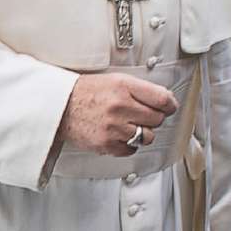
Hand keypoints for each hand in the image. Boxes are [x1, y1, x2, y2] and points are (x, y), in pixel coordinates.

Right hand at [60, 71, 178, 155]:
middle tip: (142, 115)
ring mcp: (113, 127)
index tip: (169, 107)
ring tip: (130, 125)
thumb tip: (165, 100)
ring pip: (147, 136)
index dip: (170, 104)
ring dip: (142, 132)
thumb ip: (139, 89)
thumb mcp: (114, 80)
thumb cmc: (86, 92)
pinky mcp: (107, 144)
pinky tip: (120, 135)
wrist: (60, 106)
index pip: (162, 99)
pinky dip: (129, 145)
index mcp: (123, 87)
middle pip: (157, 119)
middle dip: (154, 118)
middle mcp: (119, 106)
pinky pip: (132, 149)